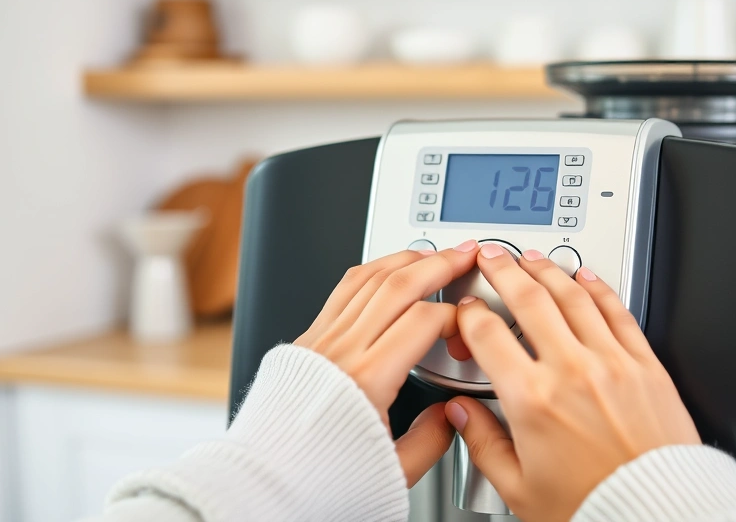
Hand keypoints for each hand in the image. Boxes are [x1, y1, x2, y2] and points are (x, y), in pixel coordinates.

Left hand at [293, 240, 479, 485]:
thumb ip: (432, 440)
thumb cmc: (317, 478)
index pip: (424, 321)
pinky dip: (373, 270)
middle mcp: (342, 352)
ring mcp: (322, 340)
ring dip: (407, 259)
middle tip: (466, 255)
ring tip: (433, 254)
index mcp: (368, 382)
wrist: (264, 482)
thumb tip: (453, 415)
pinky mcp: (308, 340)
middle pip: (399, 285)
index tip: (471, 327)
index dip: (456, 316)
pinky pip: (344, 289)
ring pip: (369, 278)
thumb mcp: (392, 471)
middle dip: (440, 263)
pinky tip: (388, 267)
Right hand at [445, 245, 700, 521]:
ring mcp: (612, 363)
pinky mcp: (646, 365)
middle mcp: (571, 371)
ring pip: (573, 296)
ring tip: (531, 258)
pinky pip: (618, 311)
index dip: (469, 313)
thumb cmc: (594, 508)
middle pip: (529, 299)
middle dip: (504, 269)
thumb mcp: (518, 488)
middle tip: (492, 255)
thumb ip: (482, 443)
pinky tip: (585, 277)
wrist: (658, 517)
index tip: (465, 309)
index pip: (487, 334)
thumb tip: (459, 414)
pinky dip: (598, 287)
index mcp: (532, 400)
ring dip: (547, 269)